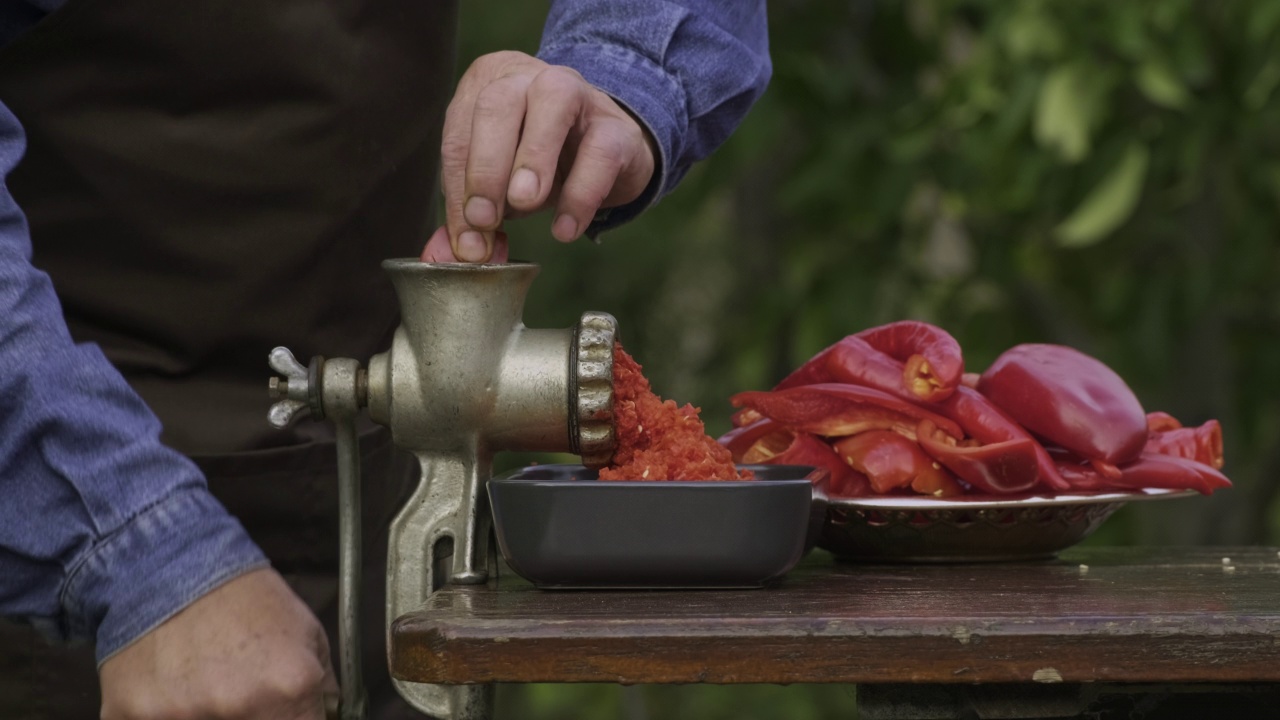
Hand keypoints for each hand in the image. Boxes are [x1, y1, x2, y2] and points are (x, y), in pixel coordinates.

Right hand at [100, 568, 337, 719]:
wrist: (170, 566)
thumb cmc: (245, 599)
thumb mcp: (307, 632)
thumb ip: (323, 687)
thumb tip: (329, 718)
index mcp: (289, 687)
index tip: (288, 713)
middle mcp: (239, 708)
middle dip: (256, 718)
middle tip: (243, 692)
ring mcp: (183, 717)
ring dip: (209, 715)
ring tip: (206, 683)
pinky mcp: (133, 718)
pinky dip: (169, 714)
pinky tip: (173, 688)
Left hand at [422, 50, 656, 262]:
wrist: (609, 157)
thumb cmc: (541, 165)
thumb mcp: (500, 187)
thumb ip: (474, 216)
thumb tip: (457, 254)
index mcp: (487, 86)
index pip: (460, 132)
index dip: (459, 185)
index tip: (466, 233)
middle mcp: (529, 78)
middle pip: (498, 103)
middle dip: (485, 166)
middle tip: (484, 219)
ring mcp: (579, 93)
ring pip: (553, 100)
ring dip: (533, 156)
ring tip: (524, 203)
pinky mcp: (617, 127)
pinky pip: (600, 151)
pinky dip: (580, 193)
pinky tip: (565, 228)